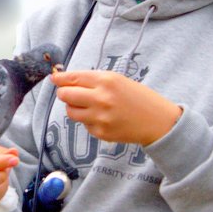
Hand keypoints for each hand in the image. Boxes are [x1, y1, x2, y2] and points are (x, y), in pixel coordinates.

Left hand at [51, 70, 181, 145]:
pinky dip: (89, 120)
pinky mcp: (101, 133)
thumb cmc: (138, 97)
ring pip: (71, 112)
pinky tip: (103, 118)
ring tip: (89, 106)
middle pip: (66, 95)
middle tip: (70, 93)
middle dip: (64, 93)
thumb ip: (93, 80)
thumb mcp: (118, 80)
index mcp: (106, 81)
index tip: (54, 79)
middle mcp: (101, 99)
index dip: (60, 79)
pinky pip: (84, 124)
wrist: (157, 121)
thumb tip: (65, 80)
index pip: (72, 78)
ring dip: (75, 108)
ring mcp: (100, 118)